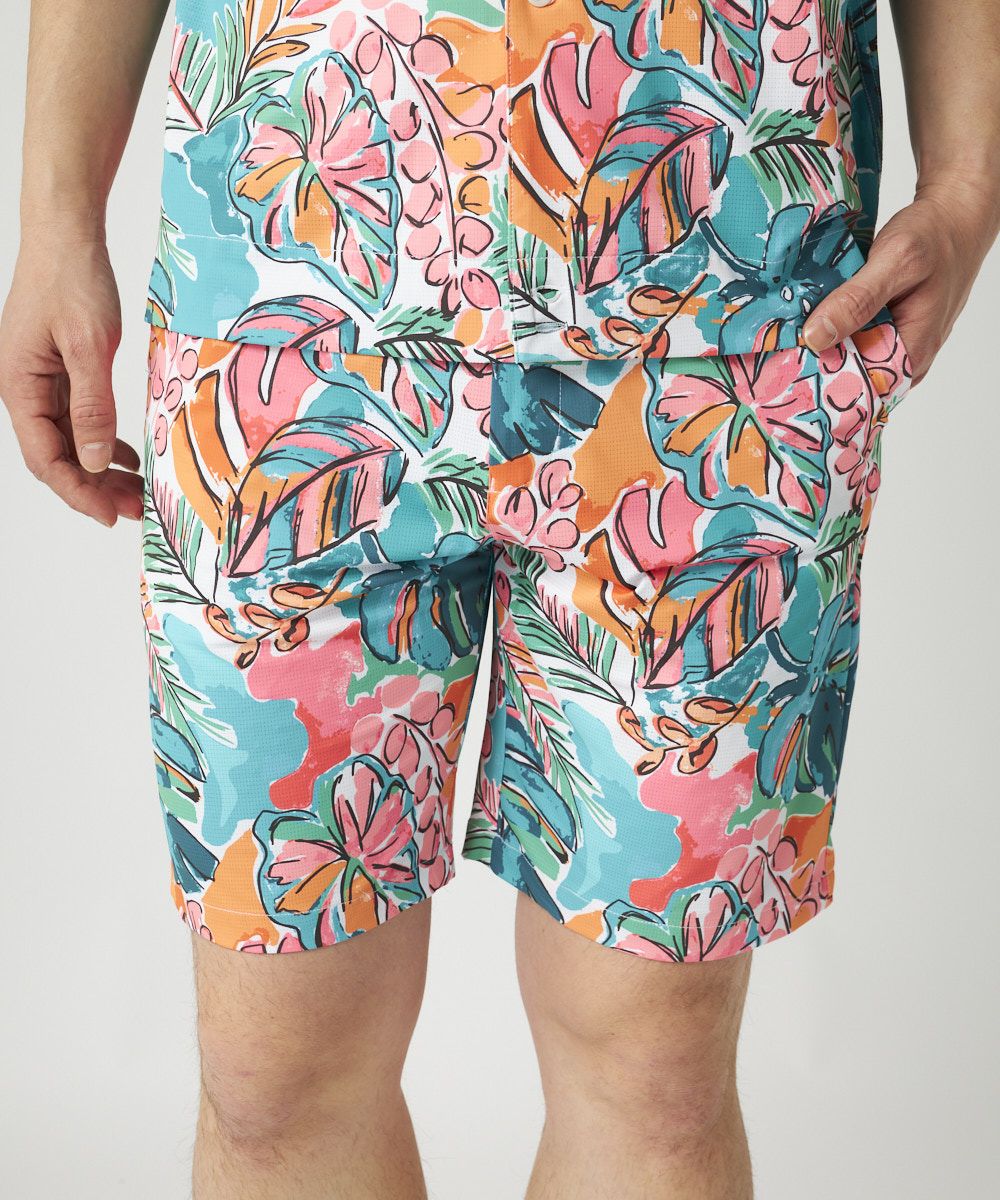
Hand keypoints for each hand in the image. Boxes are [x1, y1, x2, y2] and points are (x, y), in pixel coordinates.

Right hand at [0, 232, 141, 527]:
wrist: (67, 233)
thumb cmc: (72, 280)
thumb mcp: (89, 347)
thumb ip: (93, 406)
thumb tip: (95, 462)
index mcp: (20, 386)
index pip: (46, 458)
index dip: (78, 492)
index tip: (111, 515)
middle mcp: (24, 388)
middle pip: (57, 456)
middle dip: (94, 488)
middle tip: (135, 512)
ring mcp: (41, 380)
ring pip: (70, 440)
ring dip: (100, 469)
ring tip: (136, 493)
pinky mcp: (60, 370)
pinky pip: (78, 418)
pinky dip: (102, 440)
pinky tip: (127, 457)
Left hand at [802, 177, 999, 385]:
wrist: (954, 216)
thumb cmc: (935, 236)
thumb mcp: (895, 261)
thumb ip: (858, 300)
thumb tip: (816, 337)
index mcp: (912, 352)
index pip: (859, 390)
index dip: (822, 383)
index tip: (786, 370)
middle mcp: (906, 358)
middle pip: (851, 377)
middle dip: (815, 365)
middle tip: (775, 353)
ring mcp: (896, 344)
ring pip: (849, 359)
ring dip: (820, 347)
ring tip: (785, 337)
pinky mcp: (886, 330)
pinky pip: (853, 341)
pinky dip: (832, 331)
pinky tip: (807, 320)